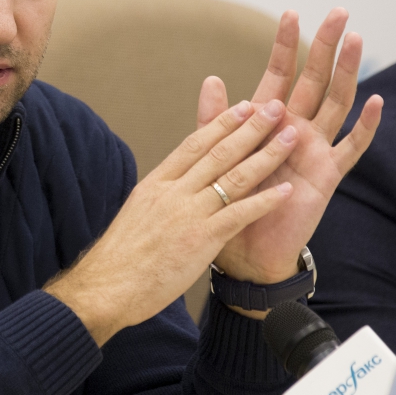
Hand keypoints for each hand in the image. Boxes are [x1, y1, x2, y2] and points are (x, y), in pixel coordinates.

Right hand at [44, 97, 297, 345]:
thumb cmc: (119, 259)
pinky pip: (238, 214)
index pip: (193, 144)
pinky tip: (285, 191)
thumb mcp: (136, 214)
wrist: (106, 287)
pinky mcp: (200, 239)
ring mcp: (187, 213)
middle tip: (274, 107)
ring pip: (233, 176)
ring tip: (289, 137)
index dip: (221, 123)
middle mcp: (173, 192)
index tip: (241, 106)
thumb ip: (160, 197)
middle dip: (250, 127)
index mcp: (156, 183)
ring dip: (265, 154)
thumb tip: (174, 187)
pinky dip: (264, 201)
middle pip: (218, 151)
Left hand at [207, 8, 382, 294]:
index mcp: (269, 119)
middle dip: (326, 44)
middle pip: (316, 77)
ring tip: (356, 40)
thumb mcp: (217, 154)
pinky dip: (366, 125)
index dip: (286, 44)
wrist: (244, 247)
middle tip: (339, 11)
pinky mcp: (328, 173)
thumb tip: (211, 77)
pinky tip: (376, 101)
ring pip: (337, 101)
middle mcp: (297, 127)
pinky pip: (352, 146)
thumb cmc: (231, 198)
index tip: (291, 12)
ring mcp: (316, 147)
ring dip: (347, 71)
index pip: (281, 72)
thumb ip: (215, 119)